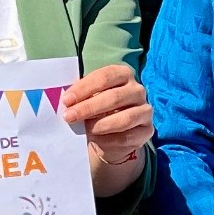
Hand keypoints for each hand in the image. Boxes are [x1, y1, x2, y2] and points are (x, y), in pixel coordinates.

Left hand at [64, 64, 152, 188]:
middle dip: (88, 108)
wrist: (111, 136)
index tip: (66, 100)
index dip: (84, 88)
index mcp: (123, 74)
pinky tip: (98, 140)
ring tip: (85, 130)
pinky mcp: (148, 130)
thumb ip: (80, 97)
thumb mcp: (88, 99)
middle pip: (114, 97)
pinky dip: (111, 139)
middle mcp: (137, 90)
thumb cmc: (97, 110)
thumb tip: (65, 101)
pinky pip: (129, 136)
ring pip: (125, 118)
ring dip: (101, 125)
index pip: (104, 76)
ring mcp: (145, 110)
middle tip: (69, 117)